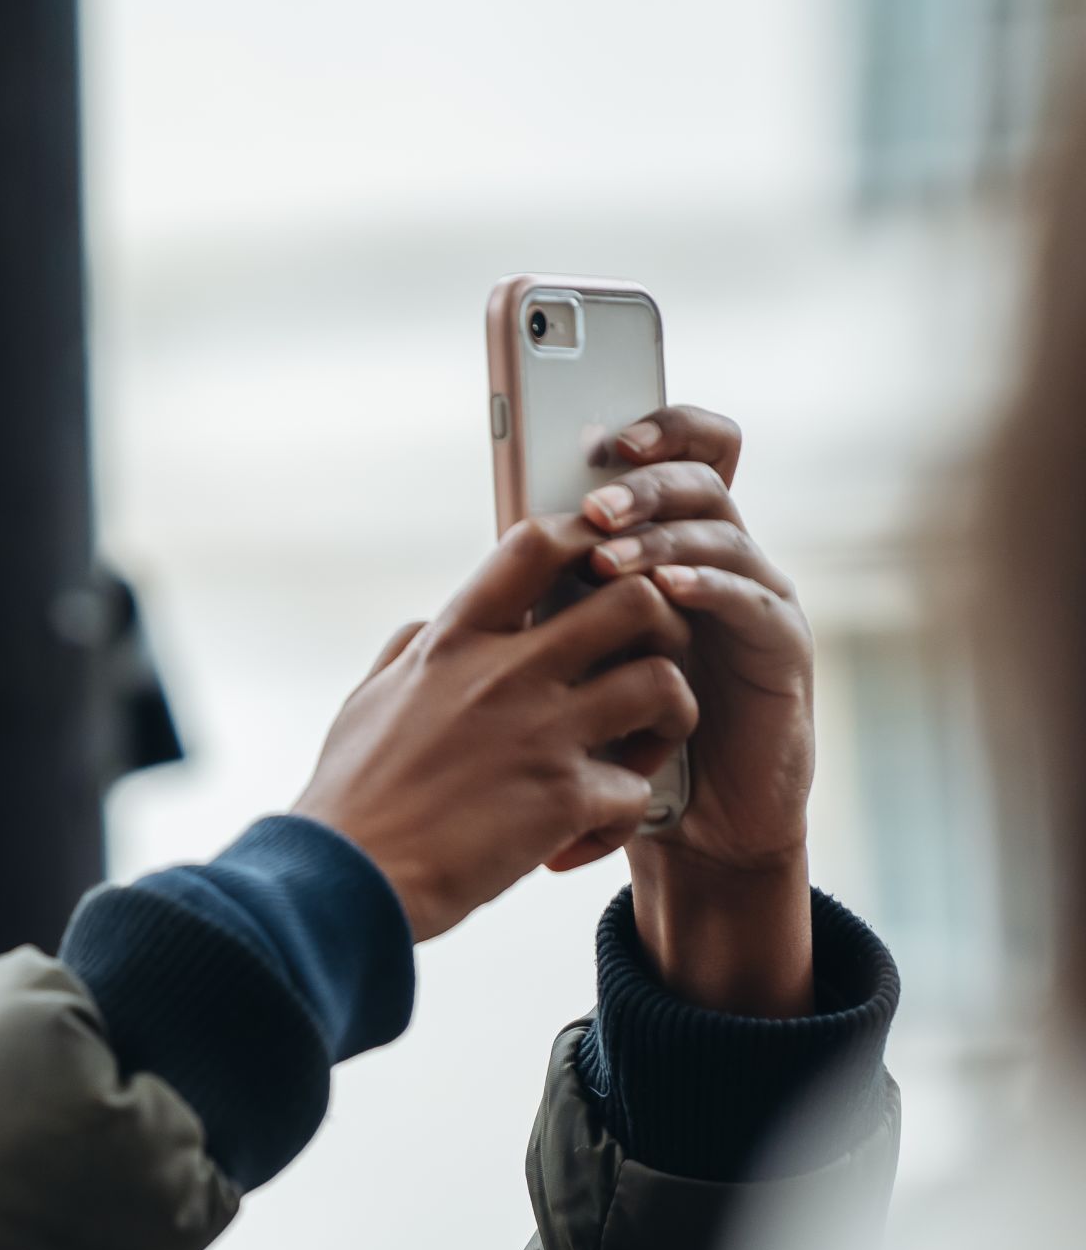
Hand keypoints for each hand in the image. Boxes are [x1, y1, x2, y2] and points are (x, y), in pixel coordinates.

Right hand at [293, 518, 697, 941]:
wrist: (343, 882)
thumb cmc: (349, 799)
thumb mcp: (367, 702)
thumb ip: (409, 652)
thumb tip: (430, 624)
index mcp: (454, 642)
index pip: (538, 544)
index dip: (594, 544)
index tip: (607, 575)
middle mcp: (504, 673)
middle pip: (636, 600)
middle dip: (660, 634)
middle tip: (641, 677)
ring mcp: (541, 732)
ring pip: (665, 685)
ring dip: (665, 725)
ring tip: (632, 760)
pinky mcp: (563, 798)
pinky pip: (638, 792)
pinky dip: (619, 823)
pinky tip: (576, 844)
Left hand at [585, 406, 815, 1014]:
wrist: (682, 820)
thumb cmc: (612, 733)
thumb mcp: (566, 662)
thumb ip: (542, 609)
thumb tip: (469, 575)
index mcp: (663, 546)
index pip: (675, 453)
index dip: (649, 428)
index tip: (588, 433)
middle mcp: (714, 559)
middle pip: (701, 476)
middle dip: (645, 479)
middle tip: (592, 503)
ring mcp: (753, 597)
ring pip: (722, 532)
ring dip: (661, 536)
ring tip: (607, 553)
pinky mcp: (781, 646)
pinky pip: (755, 600)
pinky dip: (710, 587)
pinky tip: (668, 590)